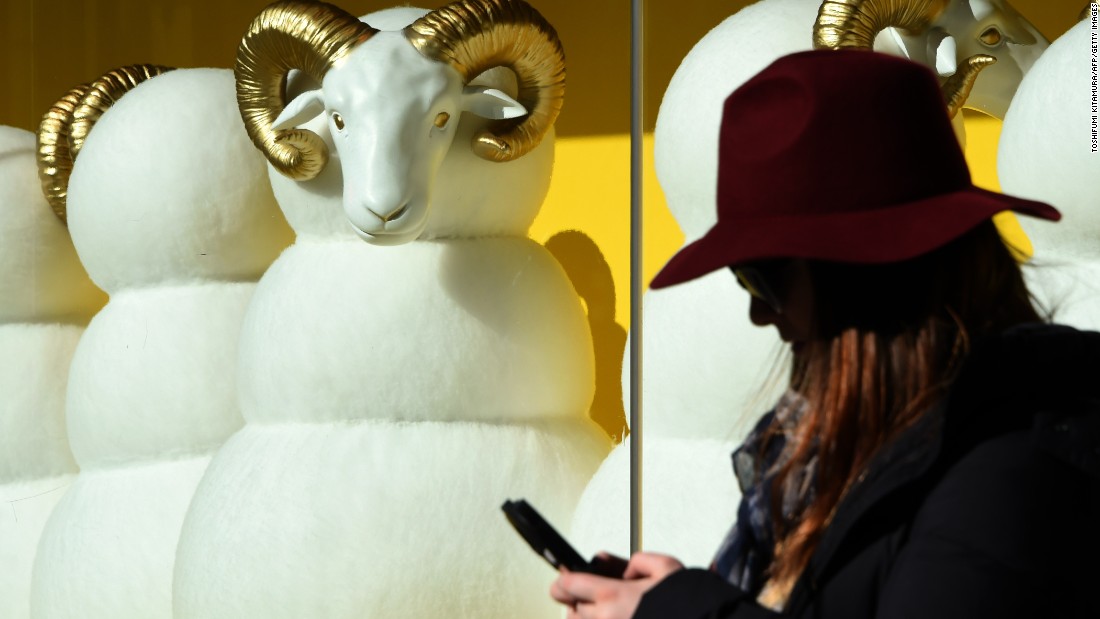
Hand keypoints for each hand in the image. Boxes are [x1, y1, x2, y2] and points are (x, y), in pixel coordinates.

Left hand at [550, 552, 683, 618]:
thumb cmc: (687, 602)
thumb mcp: (665, 567)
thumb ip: (638, 561)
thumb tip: (623, 568)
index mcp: (613, 595)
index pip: (568, 586)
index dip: (563, 581)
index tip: (564, 580)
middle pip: (571, 611)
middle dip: (577, 602)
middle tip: (589, 596)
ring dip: (585, 618)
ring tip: (602, 611)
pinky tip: (615, 617)